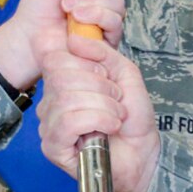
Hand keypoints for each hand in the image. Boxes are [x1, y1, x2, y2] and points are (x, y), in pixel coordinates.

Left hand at [0, 0, 124, 89]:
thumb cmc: (38, 3)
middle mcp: (104, 4)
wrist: (29, 33)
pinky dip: (95, 15)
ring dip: (88, 0)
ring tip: (66, 7)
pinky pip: (115, 23)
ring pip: (118, 3)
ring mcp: (106, 23)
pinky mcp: (106, 42)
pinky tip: (76, 19)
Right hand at [37, 35, 159, 191]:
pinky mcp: (52, 147)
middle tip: (116, 101)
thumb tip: (73, 38)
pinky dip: (97, 120)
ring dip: (104, 106)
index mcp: (62, 82)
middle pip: (62, 76)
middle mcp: (50, 102)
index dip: (86, 64)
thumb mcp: (123, 73)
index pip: (55, 58)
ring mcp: (49, 125)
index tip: (106, 76)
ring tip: (116, 116)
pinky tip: (109, 128)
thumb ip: (101, 52)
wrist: (144, 153)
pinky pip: (68, 121)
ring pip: (67, 98)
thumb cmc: (133, 118)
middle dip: (100, 87)